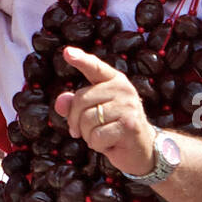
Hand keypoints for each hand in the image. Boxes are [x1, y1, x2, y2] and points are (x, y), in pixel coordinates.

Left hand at [53, 47, 156, 177]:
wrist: (141, 149)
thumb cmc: (112, 127)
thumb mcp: (92, 113)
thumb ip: (74, 105)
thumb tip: (60, 102)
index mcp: (114, 80)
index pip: (95, 67)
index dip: (81, 60)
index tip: (67, 52)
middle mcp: (123, 89)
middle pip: (81, 99)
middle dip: (75, 120)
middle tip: (81, 131)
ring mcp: (128, 106)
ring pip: (87, 120)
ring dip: (87, 135)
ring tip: (101, 136)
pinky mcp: (129, 125)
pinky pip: (97, 136)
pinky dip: (97, 145)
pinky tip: (110, 144)